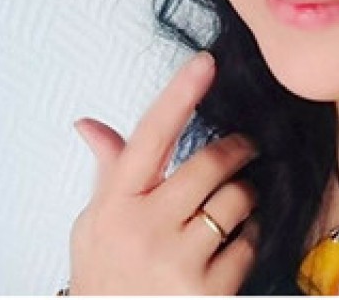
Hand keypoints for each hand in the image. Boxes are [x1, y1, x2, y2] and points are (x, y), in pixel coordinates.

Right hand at [69, 52, 258, 294]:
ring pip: (236, 200)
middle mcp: (144, 229)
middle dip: (237, 150)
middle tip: (245, 148)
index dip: (180, 94)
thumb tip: (90, 124)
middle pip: (210, 164)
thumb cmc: (107, 275)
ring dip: (244, 197)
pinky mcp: (207, 292)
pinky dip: (249, 237)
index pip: (151, 136)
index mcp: (116, 204)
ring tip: (233, 206)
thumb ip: (107, 172)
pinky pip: (249, 242)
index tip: (206, 62)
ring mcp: (176, 262)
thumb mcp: (95, 224)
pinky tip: (231, 247)